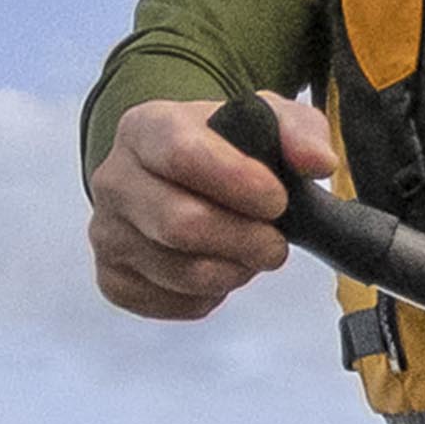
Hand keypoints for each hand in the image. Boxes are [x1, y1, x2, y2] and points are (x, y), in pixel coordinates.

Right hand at [86, 95, 333, 320]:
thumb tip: (317, 162)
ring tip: (248, 253)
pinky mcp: (113, 279)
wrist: (176, 177)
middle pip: (180, 225)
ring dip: (233, 271)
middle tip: (275, 244)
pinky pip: (172, 303)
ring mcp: (107, 233)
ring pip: (181, 272)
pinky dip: (210, 296)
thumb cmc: (222, 150)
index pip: (181, 155)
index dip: (236, 182)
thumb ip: (299, 131)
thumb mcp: (265, 121)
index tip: (277, 201)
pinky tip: (218, 268)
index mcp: (144, 128)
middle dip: (244, 241)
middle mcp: (113, 180)